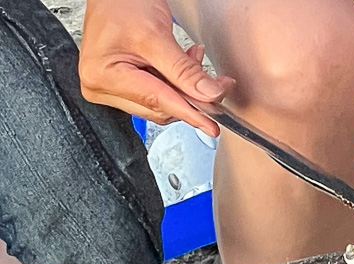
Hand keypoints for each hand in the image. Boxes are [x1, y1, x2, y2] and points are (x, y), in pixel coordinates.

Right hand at [79, 0, 233, 136]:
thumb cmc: (121, 4)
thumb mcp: (156, 36)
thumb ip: (184, 70)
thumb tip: (209, 95)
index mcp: (104, 76)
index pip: (157, 101)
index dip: (190, 113)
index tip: (212, 125)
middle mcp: (102, 86)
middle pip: (159, 107)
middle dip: (190, 96)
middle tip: (216, 84)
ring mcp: (110, 87)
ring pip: (161, 103)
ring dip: (184, 88)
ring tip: (193, 60)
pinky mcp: (122, 85)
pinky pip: (156, 94)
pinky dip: (175, 83)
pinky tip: (184, 65)